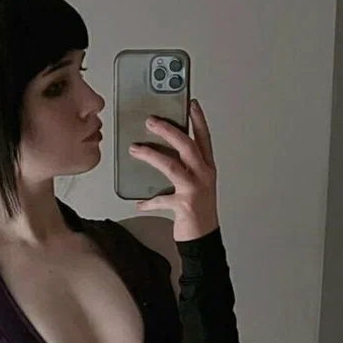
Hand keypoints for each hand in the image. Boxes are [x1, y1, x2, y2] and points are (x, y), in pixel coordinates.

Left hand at [128, 98, 218, 240]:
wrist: (204, 239)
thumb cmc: (198, 211)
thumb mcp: (196, 185)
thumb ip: (184, 168)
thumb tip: (161, 153)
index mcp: (207, 168)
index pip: (204, 138)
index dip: (198, 119)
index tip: (190, 103)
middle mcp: (203, 175)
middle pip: (186, 145)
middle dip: (168, 130)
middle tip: (151, 121)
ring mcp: (195, 189)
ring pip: (172, 166)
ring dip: (151, 155)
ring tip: (135, 149)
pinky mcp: (185, 205)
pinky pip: (162, 200)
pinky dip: (149, 201)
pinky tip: (139, 202)